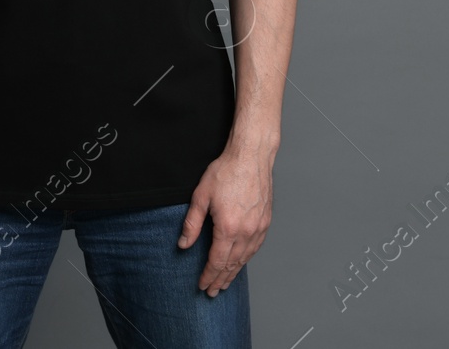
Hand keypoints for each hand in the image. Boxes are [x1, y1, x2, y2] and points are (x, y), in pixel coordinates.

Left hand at [177, 143, 274, 295]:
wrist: (250, 157)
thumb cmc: (225, 172)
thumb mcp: (201, 196)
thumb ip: (192, 224)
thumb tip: (183, 245)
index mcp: (228, 228)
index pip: (217, 261)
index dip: (208, 275)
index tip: (202, 285)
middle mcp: (246, 232)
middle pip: (232, 264)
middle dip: (220, 280)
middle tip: (212, 292)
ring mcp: (258, 228)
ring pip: (245, 258)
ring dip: (234, 273)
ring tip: (225, 283)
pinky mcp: (265, 222)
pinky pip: (255, 248)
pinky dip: (246, 259)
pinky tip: (240, 262)